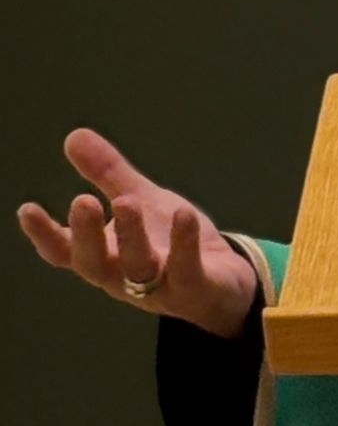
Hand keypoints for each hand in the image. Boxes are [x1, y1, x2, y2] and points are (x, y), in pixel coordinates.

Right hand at [17, 128, 257, 337]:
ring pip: (137, 267)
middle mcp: (124, 276)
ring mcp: (158, 287)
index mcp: (105, 255)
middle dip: (87, 234)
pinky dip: (184, 244)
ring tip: (126, 202)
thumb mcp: (139, 200)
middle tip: (81, 201)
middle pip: (95, 263)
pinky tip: (184, 214)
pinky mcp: (194, 289)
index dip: (44, 234)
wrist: (222, 284)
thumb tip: (73, 137)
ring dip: (131, 235)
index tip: (27, 209)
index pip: (65, 251)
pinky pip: (186, 270)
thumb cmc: (169, 244)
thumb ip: (108, 174)